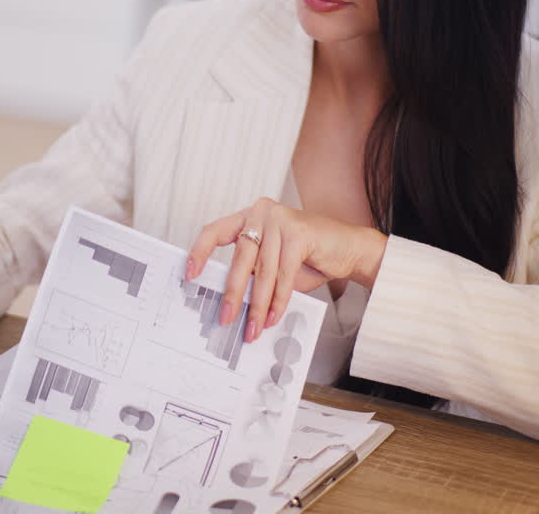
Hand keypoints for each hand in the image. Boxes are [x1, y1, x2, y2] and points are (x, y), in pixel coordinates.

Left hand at [186, 197, 387, 342]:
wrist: (350, 249)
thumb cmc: (309, 257)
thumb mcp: (273, 266)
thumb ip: (252, 275)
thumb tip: (229, 302)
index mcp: (248, 217)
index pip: (214, 231)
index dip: (199, 252)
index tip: (189, 274)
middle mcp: (261, 212)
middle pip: (240, 257)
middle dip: (233, 293)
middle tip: (226, 318)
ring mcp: (280, 219)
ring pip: (263, 270)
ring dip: (258, 304)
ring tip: (254, 327)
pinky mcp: (299, 231)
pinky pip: (284, 273)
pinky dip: (279, 299)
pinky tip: (274, 315)